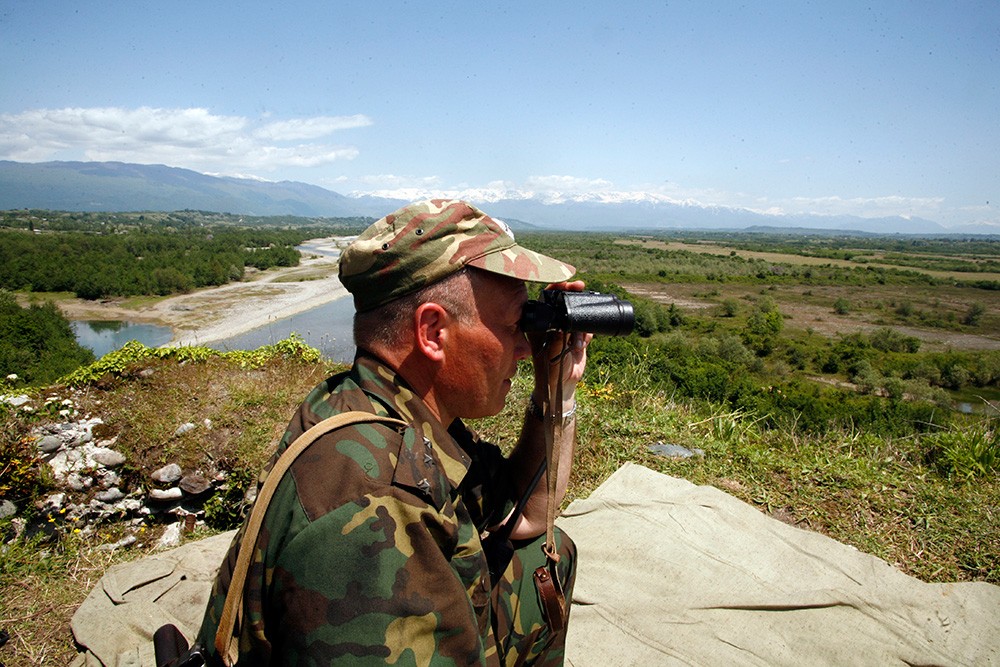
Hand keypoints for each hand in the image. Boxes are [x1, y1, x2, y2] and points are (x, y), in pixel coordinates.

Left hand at [529, 281, 591, 406]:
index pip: (546, 300)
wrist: (563, 385)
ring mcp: (565, 330)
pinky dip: (588, 332)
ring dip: (582, 316)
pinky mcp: (577, 337)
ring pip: (576, 313)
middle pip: (563, 301)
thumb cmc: (551, 371)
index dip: (555, 288)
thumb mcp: (552, 355)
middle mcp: (552, 324)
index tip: (565, 283)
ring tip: (582, 329)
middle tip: (580, 286)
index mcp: (540, 325)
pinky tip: (583, 343)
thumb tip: (563, 326)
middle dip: (572, 293)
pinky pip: (586, 327)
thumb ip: (557, 341)